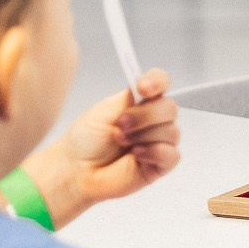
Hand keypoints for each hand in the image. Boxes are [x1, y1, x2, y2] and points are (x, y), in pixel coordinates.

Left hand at [23, 70, 178, 228]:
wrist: (76, 168)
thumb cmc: (85, 140)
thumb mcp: (106, 109)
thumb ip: (131, 96)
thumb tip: (145, 79)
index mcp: (139, 103)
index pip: (161, 83)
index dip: (157, 82)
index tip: (142, 87)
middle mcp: (151, 121)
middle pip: (170, 108)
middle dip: (144, 116)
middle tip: (120, 124)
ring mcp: (157, 142)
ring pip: (171, 131)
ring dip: (143, 136)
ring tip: (122, 142)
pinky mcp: (159, 165)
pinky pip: (172, 155)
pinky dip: (154, 152)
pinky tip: (136, 155)